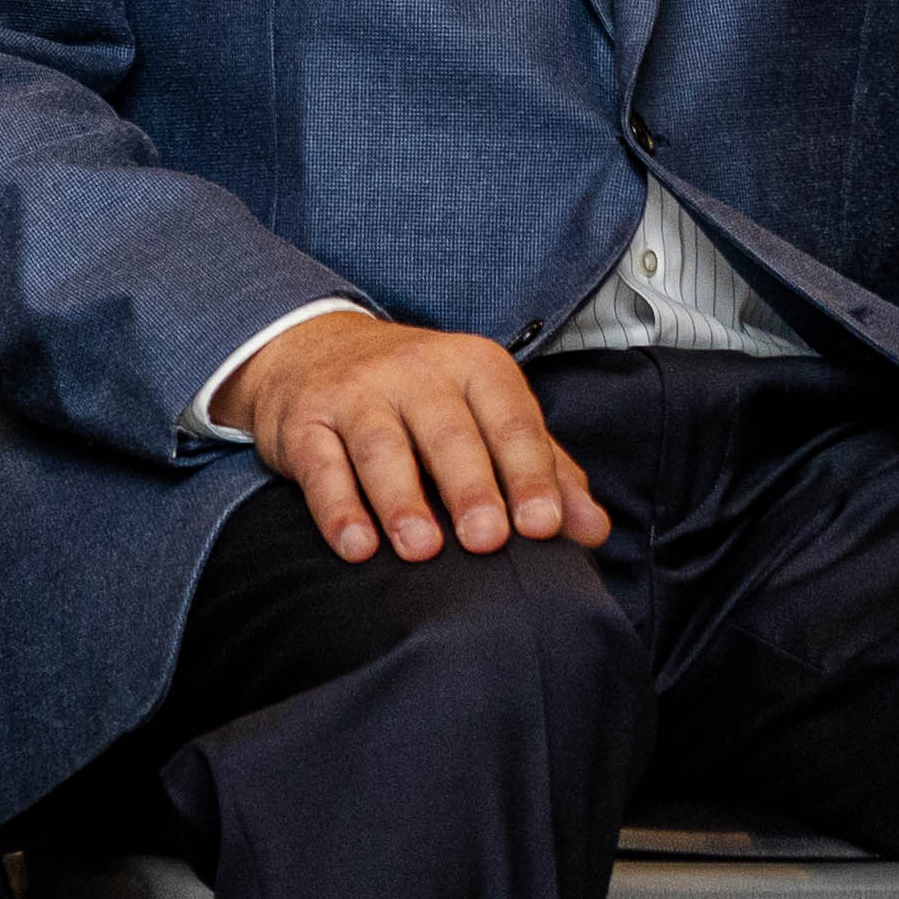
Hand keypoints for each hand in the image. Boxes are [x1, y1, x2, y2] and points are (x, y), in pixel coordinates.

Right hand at [226, 312, 604, 561]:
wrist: (313, 348)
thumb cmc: (419, 396)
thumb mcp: (487, 415)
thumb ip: (543, 469)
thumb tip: (593, 530)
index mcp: (476, 367)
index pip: (511, 421)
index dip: (530, 474)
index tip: (543, 526)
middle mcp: (417, 371)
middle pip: (449, 433)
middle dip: (471, 488)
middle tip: (488, 540)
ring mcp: (357, 394)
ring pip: (381, 447)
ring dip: (402, 501)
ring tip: (421, 550)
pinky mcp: (305, 422)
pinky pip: (321, 465)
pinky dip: (337, 507)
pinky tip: (355, 546)